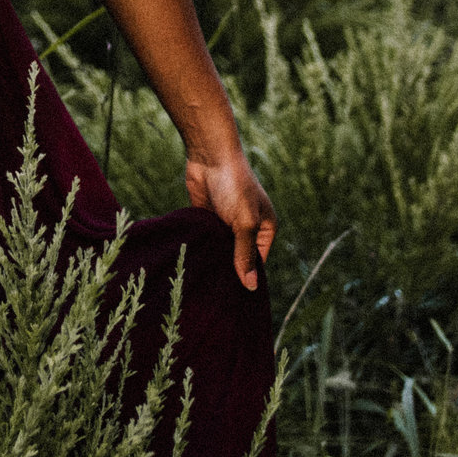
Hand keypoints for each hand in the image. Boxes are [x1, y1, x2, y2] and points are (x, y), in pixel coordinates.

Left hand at [186, 149, 277, 291]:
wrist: (209, 156)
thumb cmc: (234, 186)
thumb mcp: (244, 223)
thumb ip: (245, 254)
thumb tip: (251, 286)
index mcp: (264, 229)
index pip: (259, 262)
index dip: (249, 279)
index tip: (236, 301)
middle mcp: (247, 228)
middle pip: (239, 258)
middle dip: (230, 272)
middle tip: (217, 298)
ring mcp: (226, 223)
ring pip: (220, 250)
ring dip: (213, 261)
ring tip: (204, 286)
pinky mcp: (207, 219)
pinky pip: (206, 240)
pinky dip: (201, 250)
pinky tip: (193, 266)